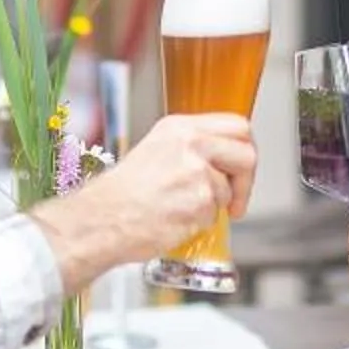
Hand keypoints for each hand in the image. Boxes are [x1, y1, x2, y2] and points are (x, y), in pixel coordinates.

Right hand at [30, 113, 258, 290]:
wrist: (100, 220)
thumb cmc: (119, 195)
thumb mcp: (154, 152)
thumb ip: (190, 150)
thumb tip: (221, 161)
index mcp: (179, 128)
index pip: (237, 126)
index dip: (245, 150)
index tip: (239, 168)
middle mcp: (191, 144)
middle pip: (247, 154)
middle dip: (246, 181)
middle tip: (235, 199)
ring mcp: (197, 172)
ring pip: (229, 189)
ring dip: (214, 206)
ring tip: (182, 211)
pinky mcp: (200, 201)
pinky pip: (214, 215)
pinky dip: (200, 223)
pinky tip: (176, 220)